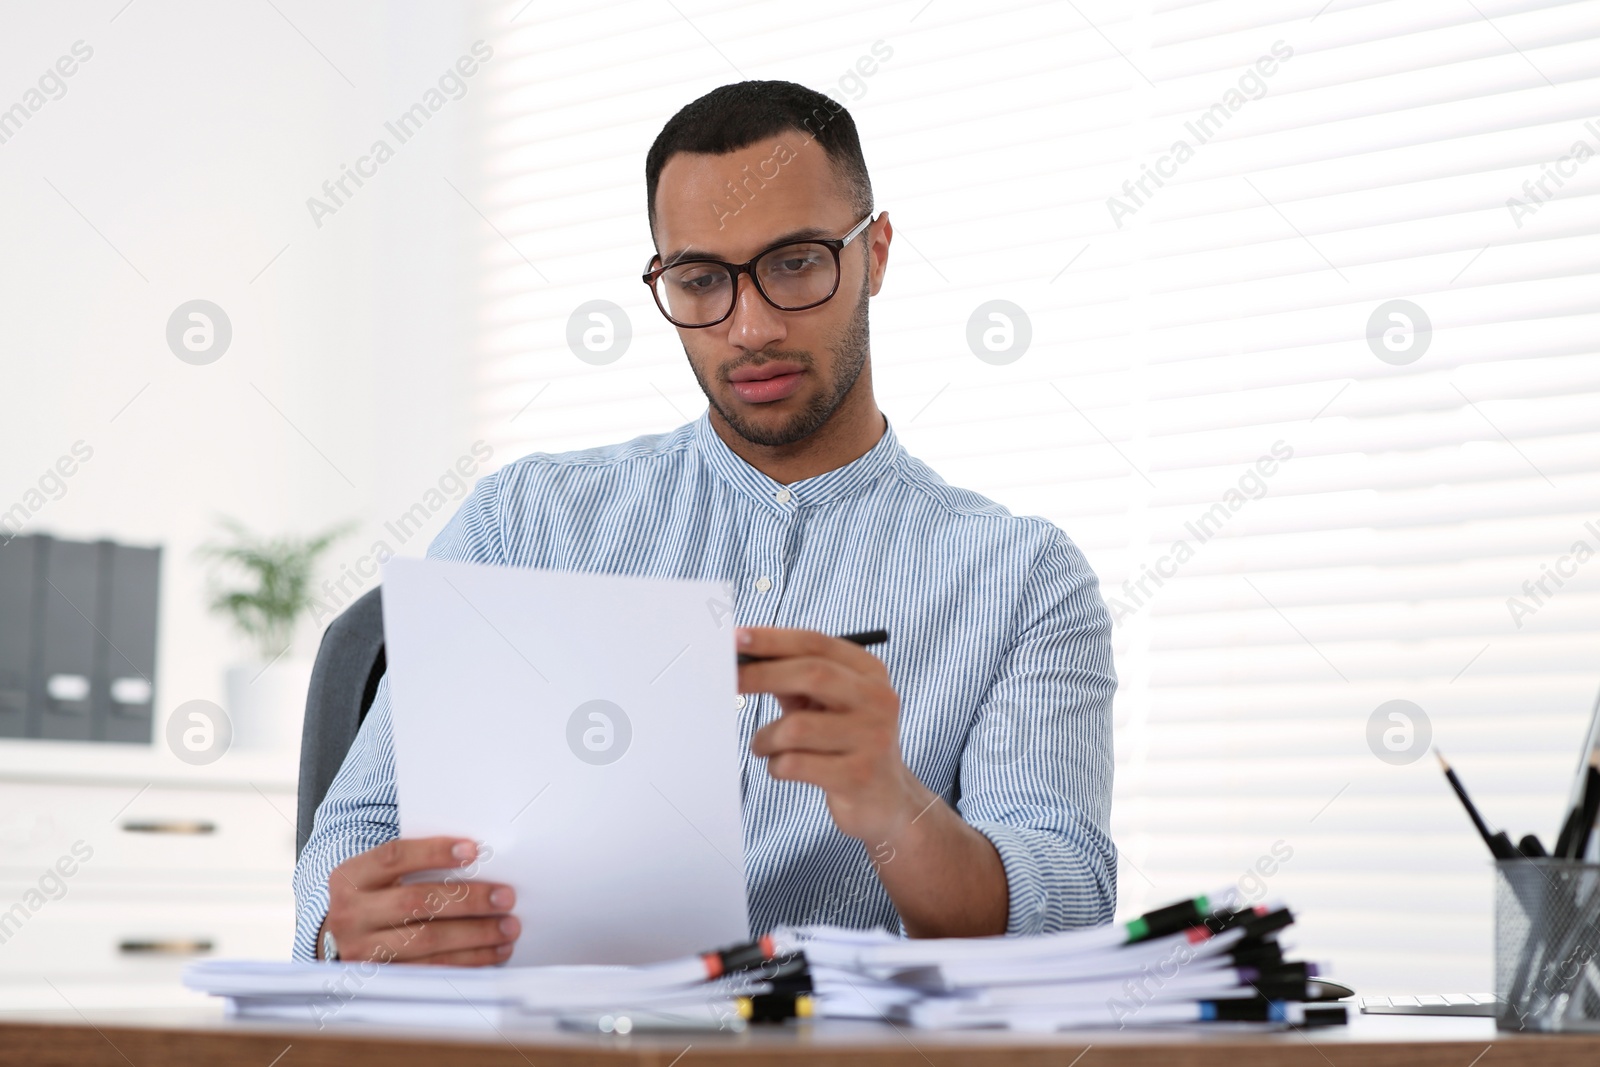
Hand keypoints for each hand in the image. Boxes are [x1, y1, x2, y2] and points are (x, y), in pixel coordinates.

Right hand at [318, 837, 518, 965]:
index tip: (474, 850)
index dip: (434, 852)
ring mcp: (363, 950)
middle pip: (416, 902)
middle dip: (467, 899)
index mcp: (351, 877)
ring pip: (426, 941)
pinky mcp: (381, 978)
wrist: (342, 941)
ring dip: (475, 935)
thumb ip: (416, 865)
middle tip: (506, 897)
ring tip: (508, 927)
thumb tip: (476, 857)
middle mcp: (351, 914)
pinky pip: (430, 970)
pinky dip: (467, 961)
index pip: (394, 857)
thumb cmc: (376, 897)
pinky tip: (492, 952)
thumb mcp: (381, 875)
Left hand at [741, 626, 931, 843]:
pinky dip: (775, 765)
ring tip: (763, 745)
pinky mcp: (858, 776)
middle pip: (812, 674)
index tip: (737, 638)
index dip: (773, 639)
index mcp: (870, 673)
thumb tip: (743, 658)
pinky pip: (795, 764)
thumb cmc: (842, 741)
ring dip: (766, 738)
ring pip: (797, 728)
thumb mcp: (825, 703)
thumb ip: (793, 678)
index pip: (816, 644)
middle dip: (762, 675)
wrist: (883, 798)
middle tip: (729, 682)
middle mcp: (878, 700)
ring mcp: (872, 739)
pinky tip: (781, 767)